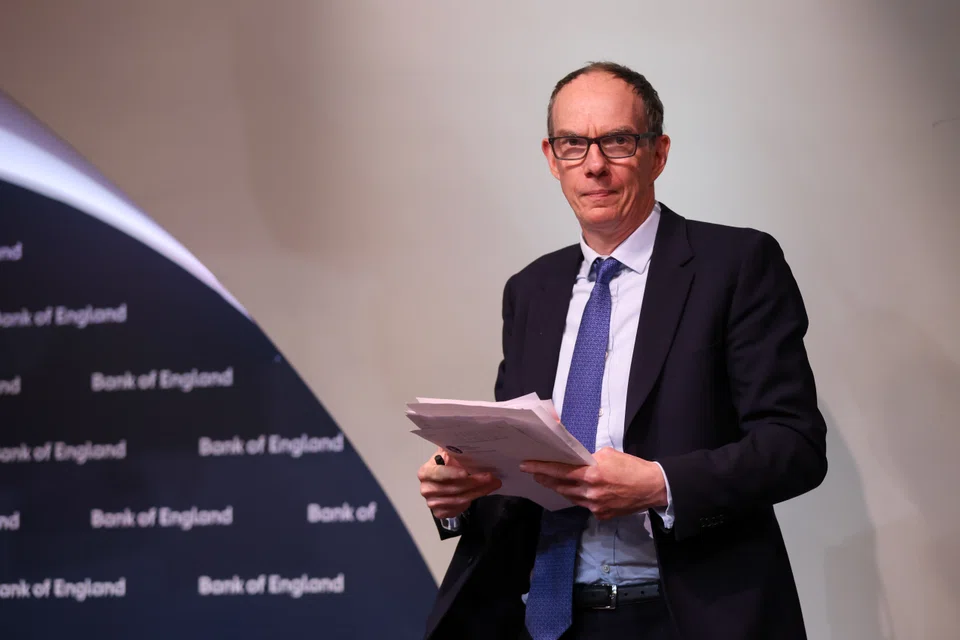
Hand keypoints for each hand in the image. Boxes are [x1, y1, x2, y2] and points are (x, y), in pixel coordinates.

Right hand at [418, 448, 501, 518]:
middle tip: (490, 477)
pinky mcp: (440, 512)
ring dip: (478, 491)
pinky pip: (459, 508)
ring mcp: (432, 502)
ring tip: (493, 484)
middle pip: (453, 488)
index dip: (451, 474)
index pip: (437, 473)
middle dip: (474, 482)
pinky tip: (481, 492)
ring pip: (459, 499)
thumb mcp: (449, 454)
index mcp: (426, 472)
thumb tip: (467, 442)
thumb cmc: (447, 466)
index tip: (465, 473)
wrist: (444, 481)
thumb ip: (454, 450)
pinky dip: (472, 500)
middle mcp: (426, 488)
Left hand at [520, 447, 666, 519]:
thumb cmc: (632, 467)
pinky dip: (578, 497)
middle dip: (545, 479)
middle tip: (534, 473)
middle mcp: (590, 492)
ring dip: (559, 488)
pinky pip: (583, 505)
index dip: (541, 468)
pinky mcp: (601, 515)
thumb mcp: (608, 454)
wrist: (653, 487)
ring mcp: (595, 506)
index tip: (526, 465)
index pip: (560, 471)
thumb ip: (589, 458)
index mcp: (592, 474)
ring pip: (570, 497)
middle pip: (560, 486)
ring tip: (550, 481)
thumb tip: (576, 460)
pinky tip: (576, 491)